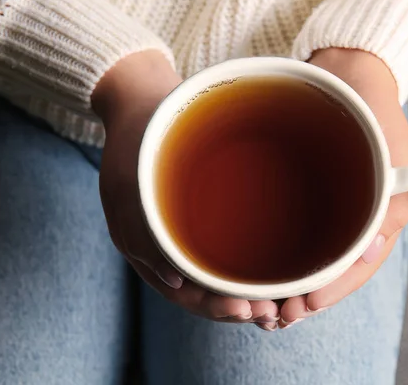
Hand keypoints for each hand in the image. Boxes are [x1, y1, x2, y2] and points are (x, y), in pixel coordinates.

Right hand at [92, 51, 279, 327]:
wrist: (143, 95)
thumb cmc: (142, 129)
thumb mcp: (135, 170)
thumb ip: (146, 224)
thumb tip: (175, 280)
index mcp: (139, 238)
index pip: (180, 291)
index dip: (212, 307)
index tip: (246, 310)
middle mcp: (160, 241)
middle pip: (199, 289)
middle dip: (232, 304)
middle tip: (270, 311)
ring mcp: (176, 227)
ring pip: (210, 275)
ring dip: (239, 289)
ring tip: (273, 298)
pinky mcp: (192, 212)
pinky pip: (213, 249)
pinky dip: (236, 266)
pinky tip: (261, 266)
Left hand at [278, 49, 407, 327]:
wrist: (346, 71)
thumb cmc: (373, 109)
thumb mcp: (392, 150)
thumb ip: (391, 199)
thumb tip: (370, 253)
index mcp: (377, 220)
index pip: (355, 269)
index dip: (329, 292)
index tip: (301, 307)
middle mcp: (348, 221)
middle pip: (325, 272)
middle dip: (300, 297)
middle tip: (270, 313)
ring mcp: (322, 209)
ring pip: (302, 258)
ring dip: (281, 282)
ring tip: (255, 301)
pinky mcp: (298, 196)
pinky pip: (284, 231)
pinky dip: (269, 253)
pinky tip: (249, 267)